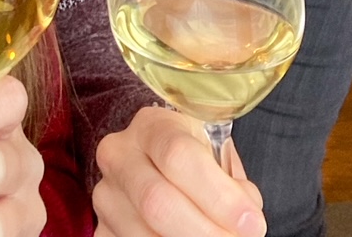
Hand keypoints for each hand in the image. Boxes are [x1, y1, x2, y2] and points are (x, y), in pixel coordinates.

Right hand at [93, 106, 265, 236]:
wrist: (154, 163)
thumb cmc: (193, 159)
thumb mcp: (215, 155)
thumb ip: (231, 183)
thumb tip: (246, 221)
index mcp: (150, 125)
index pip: (178, 156)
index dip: (219, 195)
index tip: (251, 222)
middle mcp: (118, 154)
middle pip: (157, 202)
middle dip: (206, 231)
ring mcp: (105, 194)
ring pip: (145, 234)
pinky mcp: (101, 228)